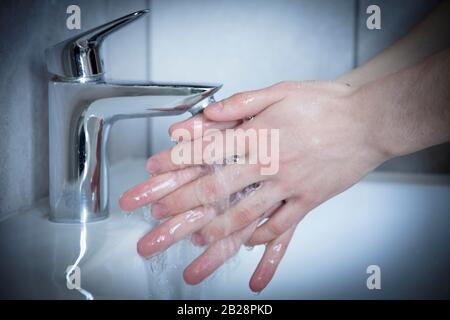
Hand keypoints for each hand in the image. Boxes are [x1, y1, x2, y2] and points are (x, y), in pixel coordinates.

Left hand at [120, 80, 388, 290]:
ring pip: (246, 216)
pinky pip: (283, 228)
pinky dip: (264, 244)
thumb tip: (208, 112)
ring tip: (192, 249)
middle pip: (217, 189)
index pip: (207, 151)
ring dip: (216, 234)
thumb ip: (241, 103)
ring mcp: (289, 187)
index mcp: (259, 135)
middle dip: (182, 207)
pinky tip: (248, 253)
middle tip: (157, 222)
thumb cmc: (325, 104)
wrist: (369, 120)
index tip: (152, 175)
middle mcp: (270, 165)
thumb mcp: (280, 91)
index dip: (175, 164)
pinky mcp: (309, 202)